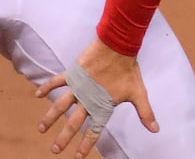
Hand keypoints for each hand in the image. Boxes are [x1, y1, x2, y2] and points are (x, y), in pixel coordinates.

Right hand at [35, 39, 157, 156]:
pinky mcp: (73, 73)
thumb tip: (156, 130)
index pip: (93, 131)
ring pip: (60, 106)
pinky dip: (46, 87)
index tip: (77, 156)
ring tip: (41, 129)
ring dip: (50, 118)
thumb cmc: (128, 70)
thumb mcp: (138, 93)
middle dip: (63, 138)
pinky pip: (56, 81)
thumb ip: (145, 113)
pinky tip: (37, 95)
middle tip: (54, 149)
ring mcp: (78, 86)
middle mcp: (88, 100)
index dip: (85, 145)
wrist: (118, 46)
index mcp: (102, 106)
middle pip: (73, 123)